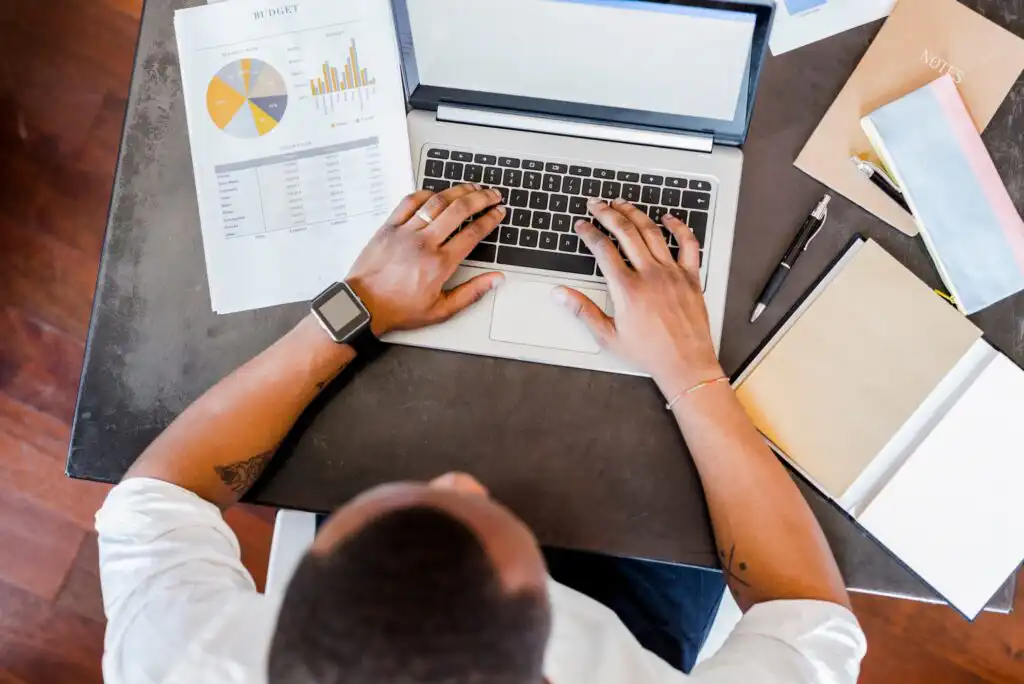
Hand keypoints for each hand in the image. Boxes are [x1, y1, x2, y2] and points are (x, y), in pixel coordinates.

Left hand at [346, 184, 505, 335]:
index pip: (474, 232)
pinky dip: (426, 194)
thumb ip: (472, 293)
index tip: (498, 212)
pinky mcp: (389, 227)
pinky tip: (436, 193)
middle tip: (491, 194)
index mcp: (440, 263)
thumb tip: (495, 279)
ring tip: (471, 188)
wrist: (363, 306)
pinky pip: (410, 201)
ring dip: (458, 191)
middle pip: (459, 210)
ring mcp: (406, 232)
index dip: (490, 219)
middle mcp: (425, 243)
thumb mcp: (441, 310)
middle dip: (481, 198)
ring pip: (437, 201)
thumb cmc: (399, 309)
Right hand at [553, 198, 723, 398]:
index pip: (603, 249)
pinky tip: (667, 218)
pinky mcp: (690, 276)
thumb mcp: (608, 335)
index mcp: (627, 289)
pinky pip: (688, 244)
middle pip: (625, 232)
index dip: (589, 233)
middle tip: (596, 204)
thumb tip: (561, 295)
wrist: (685, 363)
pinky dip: (678, 227)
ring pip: (652, 232)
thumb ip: (583, 310)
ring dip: (635, 214)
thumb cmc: (649, 353)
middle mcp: (650, 275)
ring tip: (622, 204)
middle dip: (607, 213)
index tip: (582, 225)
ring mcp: (672, 273)